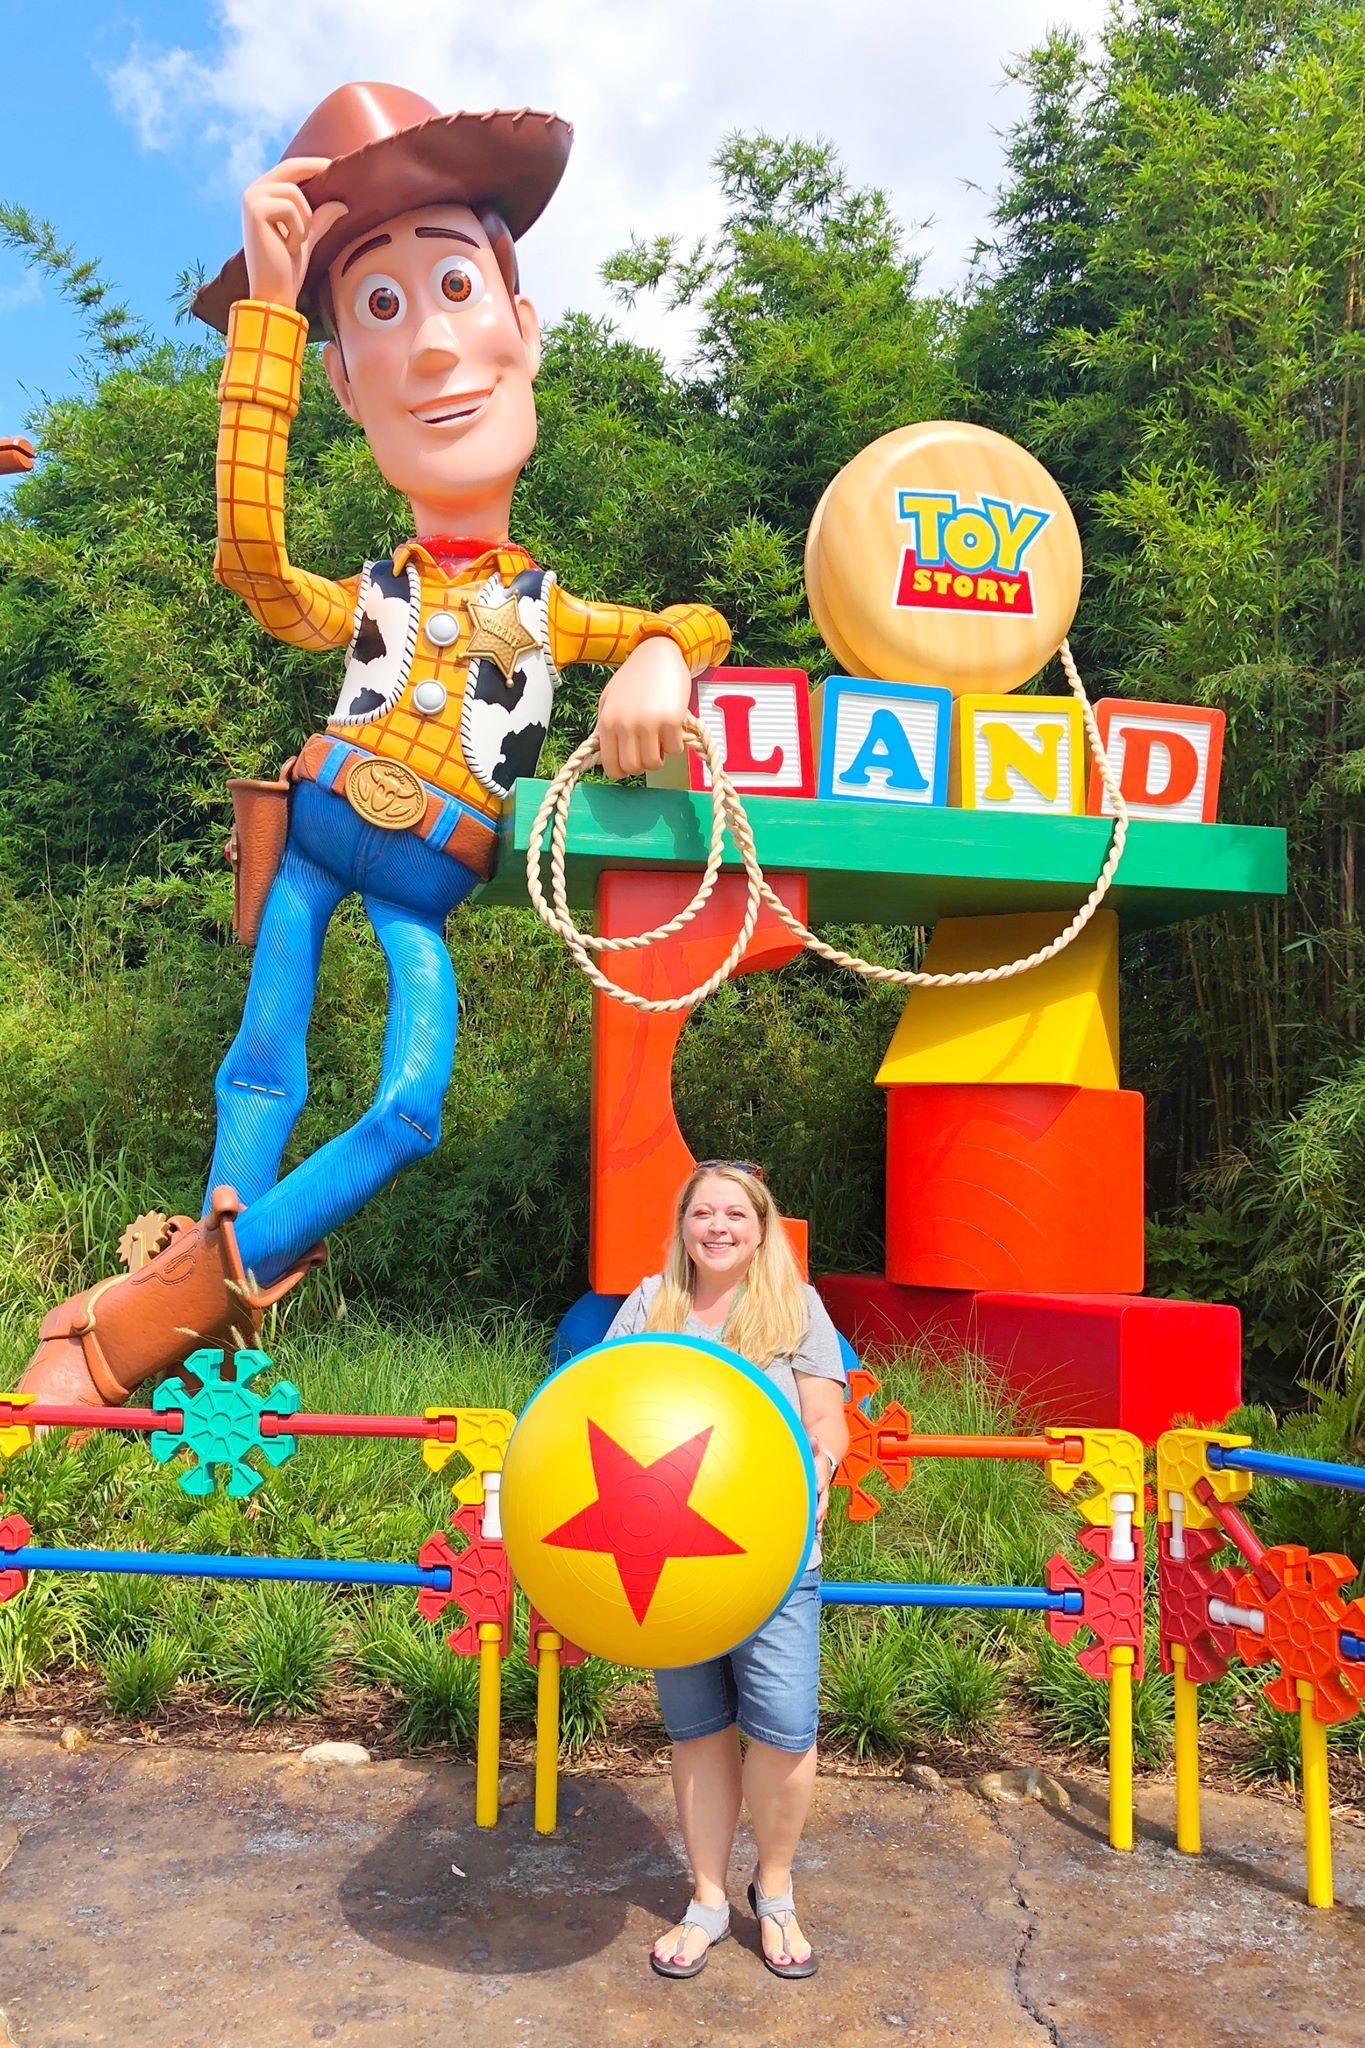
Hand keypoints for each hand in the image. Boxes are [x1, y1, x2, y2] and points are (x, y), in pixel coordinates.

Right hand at [242, 156, 348, 309]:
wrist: (273, 293)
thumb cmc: (287, 269)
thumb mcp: (307, 238)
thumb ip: (319, 219)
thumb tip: (341, 203)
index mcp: (262, 196)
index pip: (289, 168)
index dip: (312, 164)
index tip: (334, 164)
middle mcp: (253, 192)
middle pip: (290, 168)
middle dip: (316, 170)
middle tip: (337, 168)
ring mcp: (252, 199)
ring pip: (295, 193)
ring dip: (304, 221)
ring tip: (294, 244)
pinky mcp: (255, 209)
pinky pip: (291, 209)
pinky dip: (297, 231)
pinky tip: (287, 248)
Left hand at [594, 637, 690, 779]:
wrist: (658, 653)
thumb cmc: (634, 676)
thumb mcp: (609, 699)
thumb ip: (605, 727)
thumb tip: (604, 753)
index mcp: (608, 722)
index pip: (612, 766)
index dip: (623, 770)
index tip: (631, 764)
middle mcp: (626, 725)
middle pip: (634, 768)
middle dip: (643, 764)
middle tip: (649, 750)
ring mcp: (648, 723)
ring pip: (654, 763)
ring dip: (660, 755)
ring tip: (660, 739)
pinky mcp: (671, 720)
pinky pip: (674, 749)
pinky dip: (675, 743)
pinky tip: (672, 728)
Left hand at [809, 1433, 834, 1532]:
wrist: (823, 1461)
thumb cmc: (815, 1457)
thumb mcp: (814, 1450)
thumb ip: (813, 1446)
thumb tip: (815, 1439)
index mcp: (821, 1472)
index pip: (822, 1477)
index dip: (821, 1483)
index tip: (818, 1488)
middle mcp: (823, 1485)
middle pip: (824, 1497)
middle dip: (821, 1507)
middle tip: (818, 1516)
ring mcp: (821, 1493)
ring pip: (822, 1506)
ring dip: (820, 1516)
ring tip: (817, 1527)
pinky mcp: (817, 1499)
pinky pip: (818, 1510)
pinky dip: (817, 1519)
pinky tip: (813, 1528)